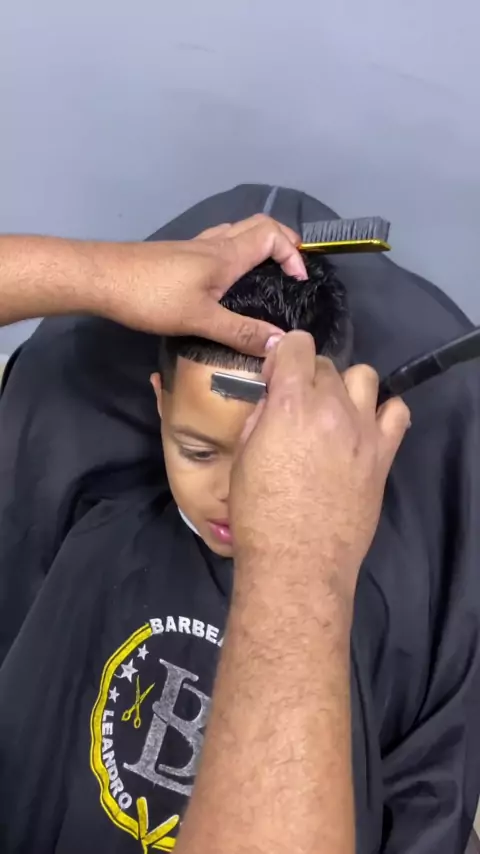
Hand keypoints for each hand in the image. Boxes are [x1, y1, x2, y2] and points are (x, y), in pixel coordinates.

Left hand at [97, 215, 306, 355]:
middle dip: (281, 241)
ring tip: (266, 274)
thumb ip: (241, 331)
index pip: (272, 235)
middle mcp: (213, 244)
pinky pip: (218, 245)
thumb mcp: (200, 319)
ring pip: (236, 233)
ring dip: (258, 245)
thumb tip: (282, 342)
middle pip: (257, 225)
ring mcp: (193, 248)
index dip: (292, 252)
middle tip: (291, 269)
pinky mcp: (178, 257)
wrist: (101, 278)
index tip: (298, 281)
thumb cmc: (151, 296)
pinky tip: (226, 280)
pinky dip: (235, 254)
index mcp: (226, 255)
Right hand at [229, 332, 409, 600]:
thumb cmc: (259, 514)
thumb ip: (263, 417)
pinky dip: (382, 412)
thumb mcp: (244, 457)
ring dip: (345, 388)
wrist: (298, 560)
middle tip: (297, 407)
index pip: (297, 345)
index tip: (275, 376)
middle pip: (327, 365)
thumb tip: (275, 400)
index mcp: (291, 404)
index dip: (283, 355)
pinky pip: (397, 412)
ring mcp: (363, 430)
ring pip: (364, 377)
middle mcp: (332, 408)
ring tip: (333, 413)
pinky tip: (364, 429)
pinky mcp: (383, 454)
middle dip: (308, 377)